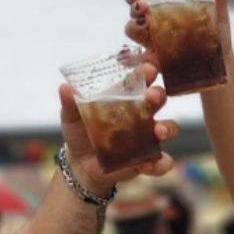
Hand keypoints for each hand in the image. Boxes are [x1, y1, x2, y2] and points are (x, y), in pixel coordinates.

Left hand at [57, 69, 178, 194]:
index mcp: (125, 97)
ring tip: (158, 132)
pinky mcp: (148, 159)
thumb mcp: (72, 117)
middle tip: (152, 97)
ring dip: (167, 128)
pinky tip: (151, 165)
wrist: (80, 165)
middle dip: (158, 95)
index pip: (139, 79)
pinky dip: (161, 163)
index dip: (147, 72)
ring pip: (168, 127)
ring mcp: (147, 137)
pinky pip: (162, 161)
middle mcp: (141, 114)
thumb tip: (65, 88)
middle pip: (158, 99)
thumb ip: (70, 103)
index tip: (148, 68)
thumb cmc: (80, 133)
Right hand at [125, 0, 233, 71]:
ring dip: (133, 30)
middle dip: (134, 12)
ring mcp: (153, 50)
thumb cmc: (216, 41)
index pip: (142, 2)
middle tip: (142, 8)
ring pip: (133, 40)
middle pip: (134, 19)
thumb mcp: (218, 18)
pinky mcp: (156, 67)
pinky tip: (146, 64)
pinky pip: (139, 68)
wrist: (222, 70)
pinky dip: (138, 66)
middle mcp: (154, 31)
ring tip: (143, 27)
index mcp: (163, 15)